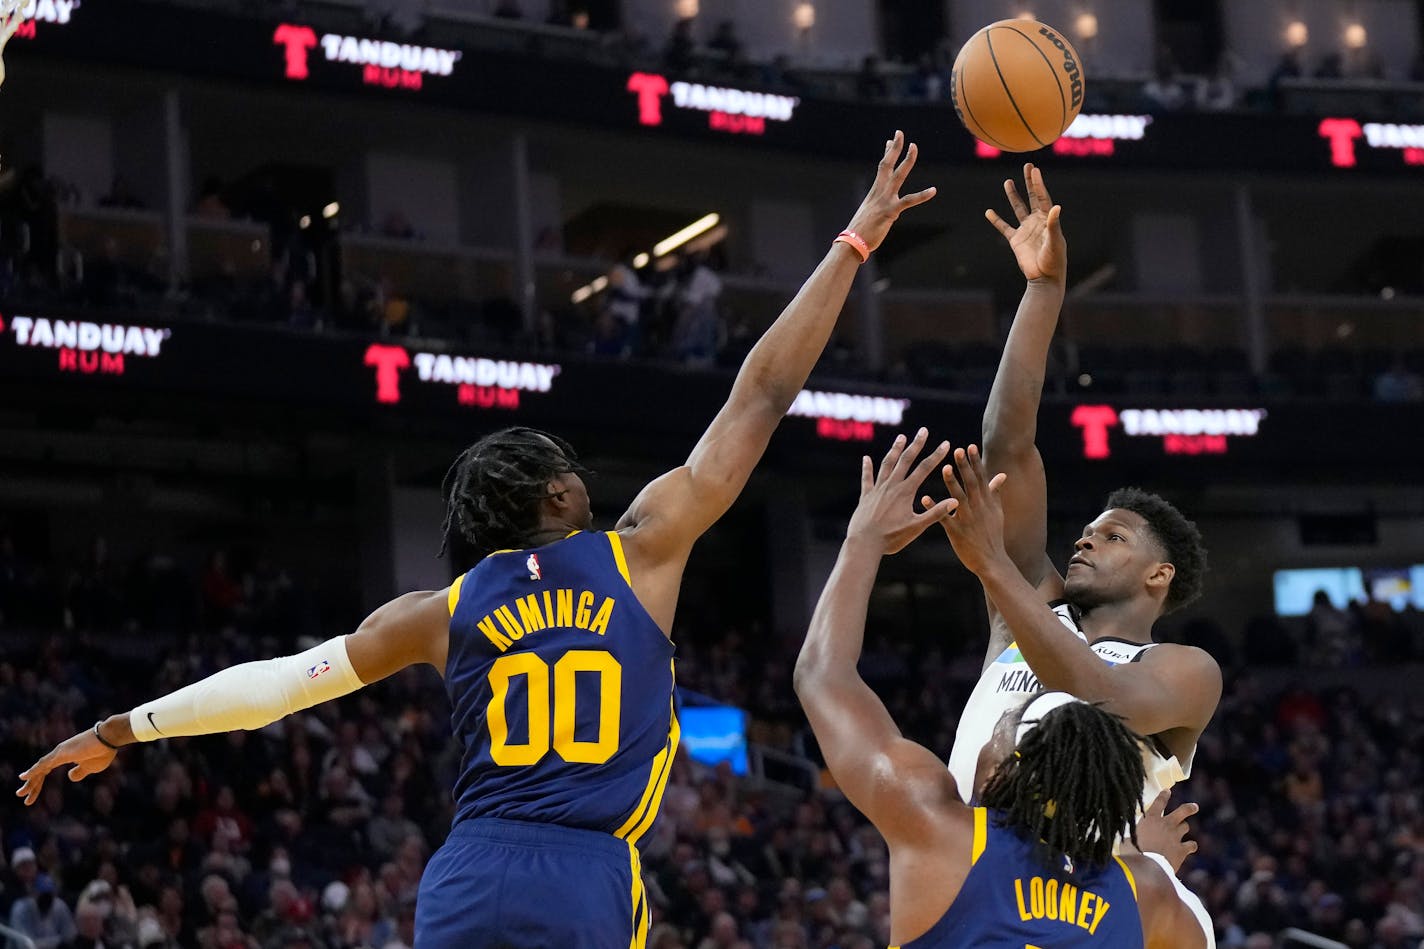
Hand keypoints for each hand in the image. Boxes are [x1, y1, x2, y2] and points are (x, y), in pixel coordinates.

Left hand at [15, 727, 117, 805]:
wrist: (109, 738)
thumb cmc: (103, 751)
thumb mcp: (90, 768)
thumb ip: (79, 772)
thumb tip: (70, 777)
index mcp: (65, 756)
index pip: (45, 771)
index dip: (38, 782)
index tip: (32, 793)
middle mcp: (59, 753)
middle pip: (40, 771)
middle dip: (32, 785)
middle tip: (24, 799)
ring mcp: (59, 752)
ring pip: (39, 769)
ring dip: (30, 783)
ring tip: (21, 794)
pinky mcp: (61, 753)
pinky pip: (43, 764)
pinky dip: (33, 772)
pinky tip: (24, 778)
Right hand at [844, 131, 937, 252]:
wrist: (853, 242)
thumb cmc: (860, 232)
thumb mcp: (868, 215)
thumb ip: (875, 209)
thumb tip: (877, 211)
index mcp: (874, 192)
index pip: (882, 168)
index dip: (888, 153)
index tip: (891, 141)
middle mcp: (879, 192)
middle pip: (887, 164)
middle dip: (894, 148)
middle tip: (900, 133)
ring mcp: (885, 200)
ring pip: (898, 175)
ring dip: (906, 160)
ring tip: (914, 147)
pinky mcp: (891, 211)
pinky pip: (909, 201)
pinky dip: (922, 195)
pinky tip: (933, 190)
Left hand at [847, 428, 956, 554]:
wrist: (865, 543)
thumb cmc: (892, 538)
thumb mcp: (917, 527)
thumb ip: (936, 513)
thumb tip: (956, 501)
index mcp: (906, 492)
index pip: (924, 468)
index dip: (936, 455)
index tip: (946, 443)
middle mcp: (891, 486)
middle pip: (905, 460)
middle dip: (916, 444)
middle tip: (923, 430)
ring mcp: (877, 489)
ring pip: (887, 464)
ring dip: (895, 450)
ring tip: (901, 437)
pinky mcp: (866, 496)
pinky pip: (867, 478)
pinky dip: (867, 468)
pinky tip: (866, 458)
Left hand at [933, 445, 1009, 574]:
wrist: (992, 562)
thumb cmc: (993, 535)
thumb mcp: (997, 512)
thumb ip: (996, 492)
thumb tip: (1001, 475)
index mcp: (987, 502)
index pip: (981, 478)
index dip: (975, 462)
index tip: (970, 446)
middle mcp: (978, 509)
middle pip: (970, 484)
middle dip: (964, 466)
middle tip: (957, 450)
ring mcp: (968, 520)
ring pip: (958, 498)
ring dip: (951, 482)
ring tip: (943, 467)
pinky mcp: (957, 532)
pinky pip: (944, 518)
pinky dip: (935, 508)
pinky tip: (925, 498)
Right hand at [985, 163, 1065, 285]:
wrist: (1044, 278)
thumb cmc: (1054, 261)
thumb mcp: (1055, 242)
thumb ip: (1053, 224)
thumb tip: (1056, 207)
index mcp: (1048, 219)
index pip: (1042, 197)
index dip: (1038, 184)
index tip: (1034, 170)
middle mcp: (1037, 221)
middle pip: (1031, 197)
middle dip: (1029, 182)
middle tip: (1027, 166)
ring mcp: (1025, 230)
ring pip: (1017, 208)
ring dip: (1013, 195)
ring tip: (1008, 182)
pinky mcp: (1015, 240)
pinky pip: (1004, 227)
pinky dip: (996, 220)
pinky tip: (989, 212)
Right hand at [1132, 789, 1199, 873]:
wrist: (1147, 866)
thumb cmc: (1133, 852)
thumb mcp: (1129, 840)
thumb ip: (1134, 837)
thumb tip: (1131, 841)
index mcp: (1150, 819)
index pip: (1159, 802)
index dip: (1164, 796)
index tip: (1167, 791)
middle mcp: (1166, 824)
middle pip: (1182, 811)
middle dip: (1189, 808)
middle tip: (1194, 807)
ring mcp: (1175, 836)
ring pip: (1185, 826)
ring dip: (1183, 828)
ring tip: (1182, 830)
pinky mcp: (1182, 850)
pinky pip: (1191, 845)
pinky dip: (1190, 846)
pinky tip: (1189, 847)